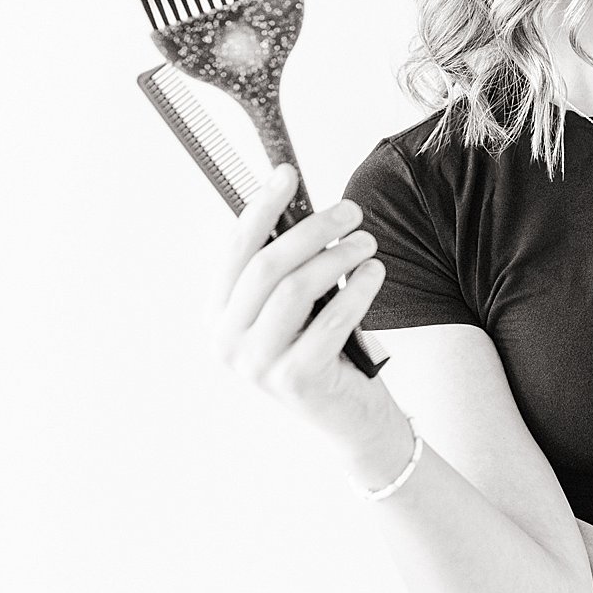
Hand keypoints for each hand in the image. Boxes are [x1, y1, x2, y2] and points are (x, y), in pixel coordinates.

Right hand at [208, 163, 396, 454]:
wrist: (350, 418)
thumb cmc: (323, 348)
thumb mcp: (296, 305)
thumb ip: (287, 263)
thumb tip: (295, 199)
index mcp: (218, 316)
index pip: (236, 250)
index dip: (261, 207)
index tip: (286, 174)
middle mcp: (226, 343)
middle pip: (267, 265)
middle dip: (312, 228)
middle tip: (351, 210)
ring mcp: (257, 366)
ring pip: (296, 289)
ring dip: (338, 256)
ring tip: (367, 243)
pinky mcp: (295, 381)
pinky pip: (329, 321)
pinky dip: (356, 290)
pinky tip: (374, 274)